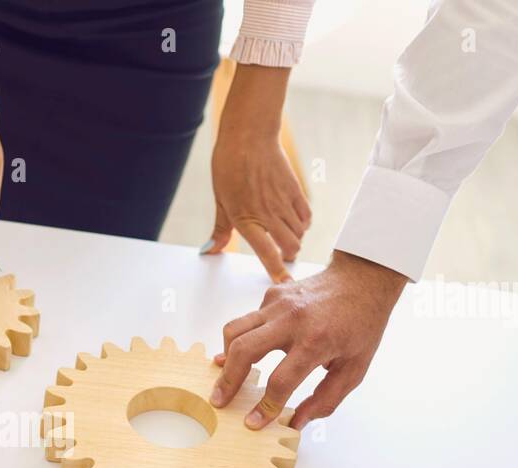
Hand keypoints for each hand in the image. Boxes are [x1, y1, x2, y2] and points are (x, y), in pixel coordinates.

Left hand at [203, 66, 309, 280]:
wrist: (248, 136)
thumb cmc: (228, 167)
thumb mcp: (221, 201)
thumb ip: (221, 229)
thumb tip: (210, 250)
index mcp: (247, 219)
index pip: (267, 253)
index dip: (277, 270)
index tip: (284, 283)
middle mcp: (268, 214)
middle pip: (291, 247)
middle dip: (288, 255)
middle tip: (282, 254)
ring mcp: (284, 202)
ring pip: (300, 233)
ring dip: (295, 240)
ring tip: (285, 236)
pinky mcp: (295, 190)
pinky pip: (307, 217)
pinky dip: (303, 224)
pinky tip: (294, 221)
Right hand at [211, 251, 406, 428]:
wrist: (363, 279)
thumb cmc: (362, 323)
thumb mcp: (354, 368)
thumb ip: (326, 399)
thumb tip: (297, 421)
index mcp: (316, 341)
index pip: (280, 381)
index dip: (264, 406)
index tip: (253, 422)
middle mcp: (292, 320)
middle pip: (244, 351)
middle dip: (228, 381)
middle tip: (220, 400)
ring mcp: (278, 304)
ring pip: (235, 330)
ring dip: (226, 358)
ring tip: (225, 377)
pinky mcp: (272, 295)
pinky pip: (248, 320)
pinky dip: (242, 338)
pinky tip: (247, 352)